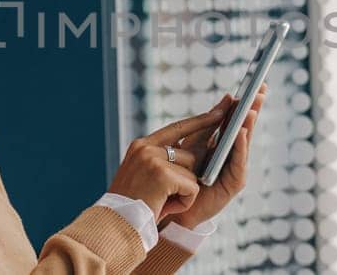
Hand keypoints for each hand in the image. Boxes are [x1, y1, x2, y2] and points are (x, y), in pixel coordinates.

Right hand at [106, 103, 227, 219]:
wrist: (116, 225)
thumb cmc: (131, 205)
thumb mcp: (141, 175)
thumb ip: (160, 160)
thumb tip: (190, 153)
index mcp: (141, 145)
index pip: (177, 128)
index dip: (200, 121)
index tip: (220, 112)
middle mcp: (146, 148)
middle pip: (190, 155)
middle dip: (188, 178)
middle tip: (168, 195)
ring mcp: (153, 160)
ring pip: (192, 172)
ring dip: (184, 193)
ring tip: (161, 202)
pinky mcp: (162, 175)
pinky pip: (192, 187)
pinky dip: (184, 202)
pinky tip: (164, 207)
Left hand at [165, 83, 265, 228]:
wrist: (172, 208)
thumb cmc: (180, 176)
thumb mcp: (193, 145)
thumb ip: (207, 126)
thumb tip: (226, 99)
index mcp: (223, 144)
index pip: (236, 120)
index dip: (245, 103)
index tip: (255, 83)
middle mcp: (232, 155)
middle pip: (245, 128)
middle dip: (253, 109)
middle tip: (261, 90)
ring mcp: (235, 168)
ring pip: (244, 143)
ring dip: (248, 125)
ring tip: (251, 109)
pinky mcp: (234, 183)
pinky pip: (238, 162)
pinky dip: (239, 147)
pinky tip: (239, 133)